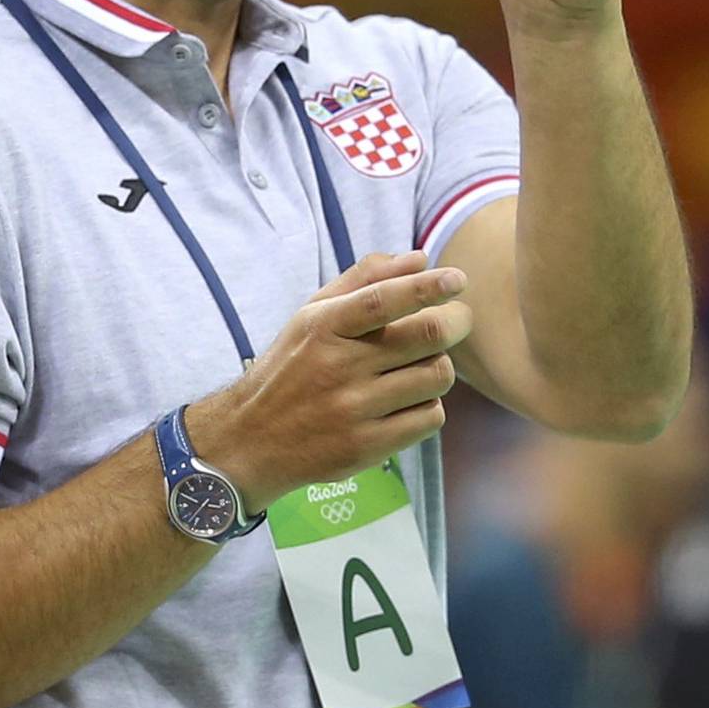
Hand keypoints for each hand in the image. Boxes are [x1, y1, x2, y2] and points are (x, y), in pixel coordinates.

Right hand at [188, 251, 472, 509]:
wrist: (252, 442)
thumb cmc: (290, 370)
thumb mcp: (311, 317)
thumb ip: (363, 282)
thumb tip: (420, 260)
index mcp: (324, 327)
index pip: (384, 299)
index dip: (427, 287)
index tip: (457, 279)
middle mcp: (339, 366)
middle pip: (427, 335)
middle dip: (455, 322)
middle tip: (456, 320)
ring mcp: (354, 409)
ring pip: (436, 376)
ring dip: (438, 367)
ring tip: (419, 367)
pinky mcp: (367, 447)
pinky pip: (430, 418)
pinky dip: (429, 406)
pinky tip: (407, 404)